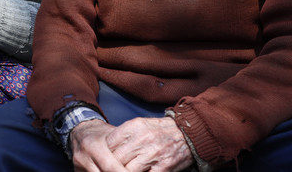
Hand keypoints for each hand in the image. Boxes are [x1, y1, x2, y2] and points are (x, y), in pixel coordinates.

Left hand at [70, 117, 192, 171]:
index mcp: (134, 127)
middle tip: (108, 169)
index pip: (109, 144)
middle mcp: (142, 139)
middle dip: (111, 166)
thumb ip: (123, 134)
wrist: (188, 133)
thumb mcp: (139, 124)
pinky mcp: (163, 167)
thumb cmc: (160, 130)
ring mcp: (153, 154)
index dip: (104, 154)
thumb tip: (106, 147)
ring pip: (128, 170)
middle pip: (116, 159)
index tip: (102, 159)